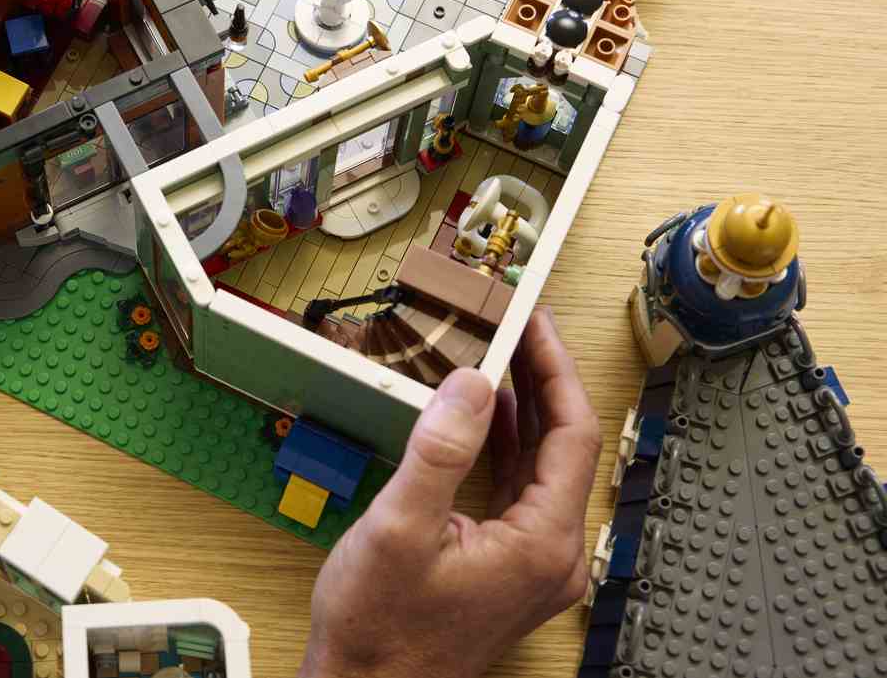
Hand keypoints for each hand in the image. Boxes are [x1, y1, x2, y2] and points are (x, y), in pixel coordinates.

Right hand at [299, 307, 600, 677]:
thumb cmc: (380, 629)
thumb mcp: (399, 528)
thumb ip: (439, 451)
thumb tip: (471, 385)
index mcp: (541, 543)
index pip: (572, 434)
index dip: (556, 368)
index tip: (535, 322)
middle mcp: (552, 554)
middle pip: (564, 446)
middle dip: (542, 379)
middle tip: (519, 325)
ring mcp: (533, 563)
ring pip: (543, 466)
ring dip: (524, 408)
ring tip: (501, 354)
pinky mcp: (510, 567)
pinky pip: (522, 488)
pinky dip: (506, 443)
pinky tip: (484, 416)